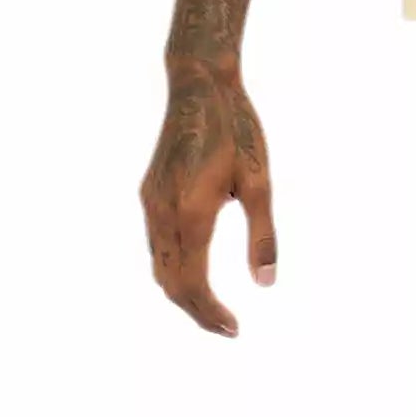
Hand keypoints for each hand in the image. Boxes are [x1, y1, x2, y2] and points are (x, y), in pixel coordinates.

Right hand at [140, 62, 277, 334]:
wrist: (198, 87)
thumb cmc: (237, 130)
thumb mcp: (259, 183)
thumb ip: (263, 236)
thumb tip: (267, 284)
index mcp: (191, 214)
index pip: (193, 285)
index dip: (211, 314)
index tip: (234, 329)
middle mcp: (163, 213)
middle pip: (171, 285)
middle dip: (197, 312)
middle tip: (227, 328)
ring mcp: (150, 203)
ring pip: (158, 267)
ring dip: (182, 293)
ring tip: (212, 307)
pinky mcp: (148, 193)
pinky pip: (155, 246)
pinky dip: (173, 269)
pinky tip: (195, 270)